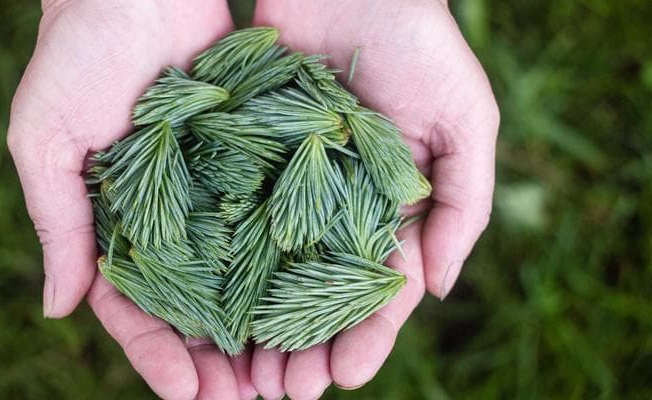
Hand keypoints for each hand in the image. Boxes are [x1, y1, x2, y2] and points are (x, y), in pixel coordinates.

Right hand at [7, 2, 255, 398]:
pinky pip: (274, 219)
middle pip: (194, 307)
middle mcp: (168, 218)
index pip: (132, 307)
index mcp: (114, 224)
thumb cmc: (75, 57)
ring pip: (240, 276)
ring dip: (262, 328)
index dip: (156, 356)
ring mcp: (214, 194)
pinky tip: (317, 301)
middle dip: (217, 359)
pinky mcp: (254, 161)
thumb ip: (56, 223)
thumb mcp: (45, 141)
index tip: (187, 394)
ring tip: (288, 376)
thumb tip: (55, 308)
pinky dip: (292, 262)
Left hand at [250, 1, 499, 397]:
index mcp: (389, 208)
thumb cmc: (422, 44)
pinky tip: (204, 304)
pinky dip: (220, 263)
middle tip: (281, 393)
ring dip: (257, 323)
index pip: (378, 289)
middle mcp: (336, 207)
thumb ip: (463, 205)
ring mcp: (289, 186)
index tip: (342, 377)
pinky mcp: (247, 158)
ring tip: (242, 373)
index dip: (365, 337)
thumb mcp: (466, 120)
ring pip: (269, 269)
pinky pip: (232, 217)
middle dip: (303, 345)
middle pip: (316, 293)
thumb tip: (438, 290)